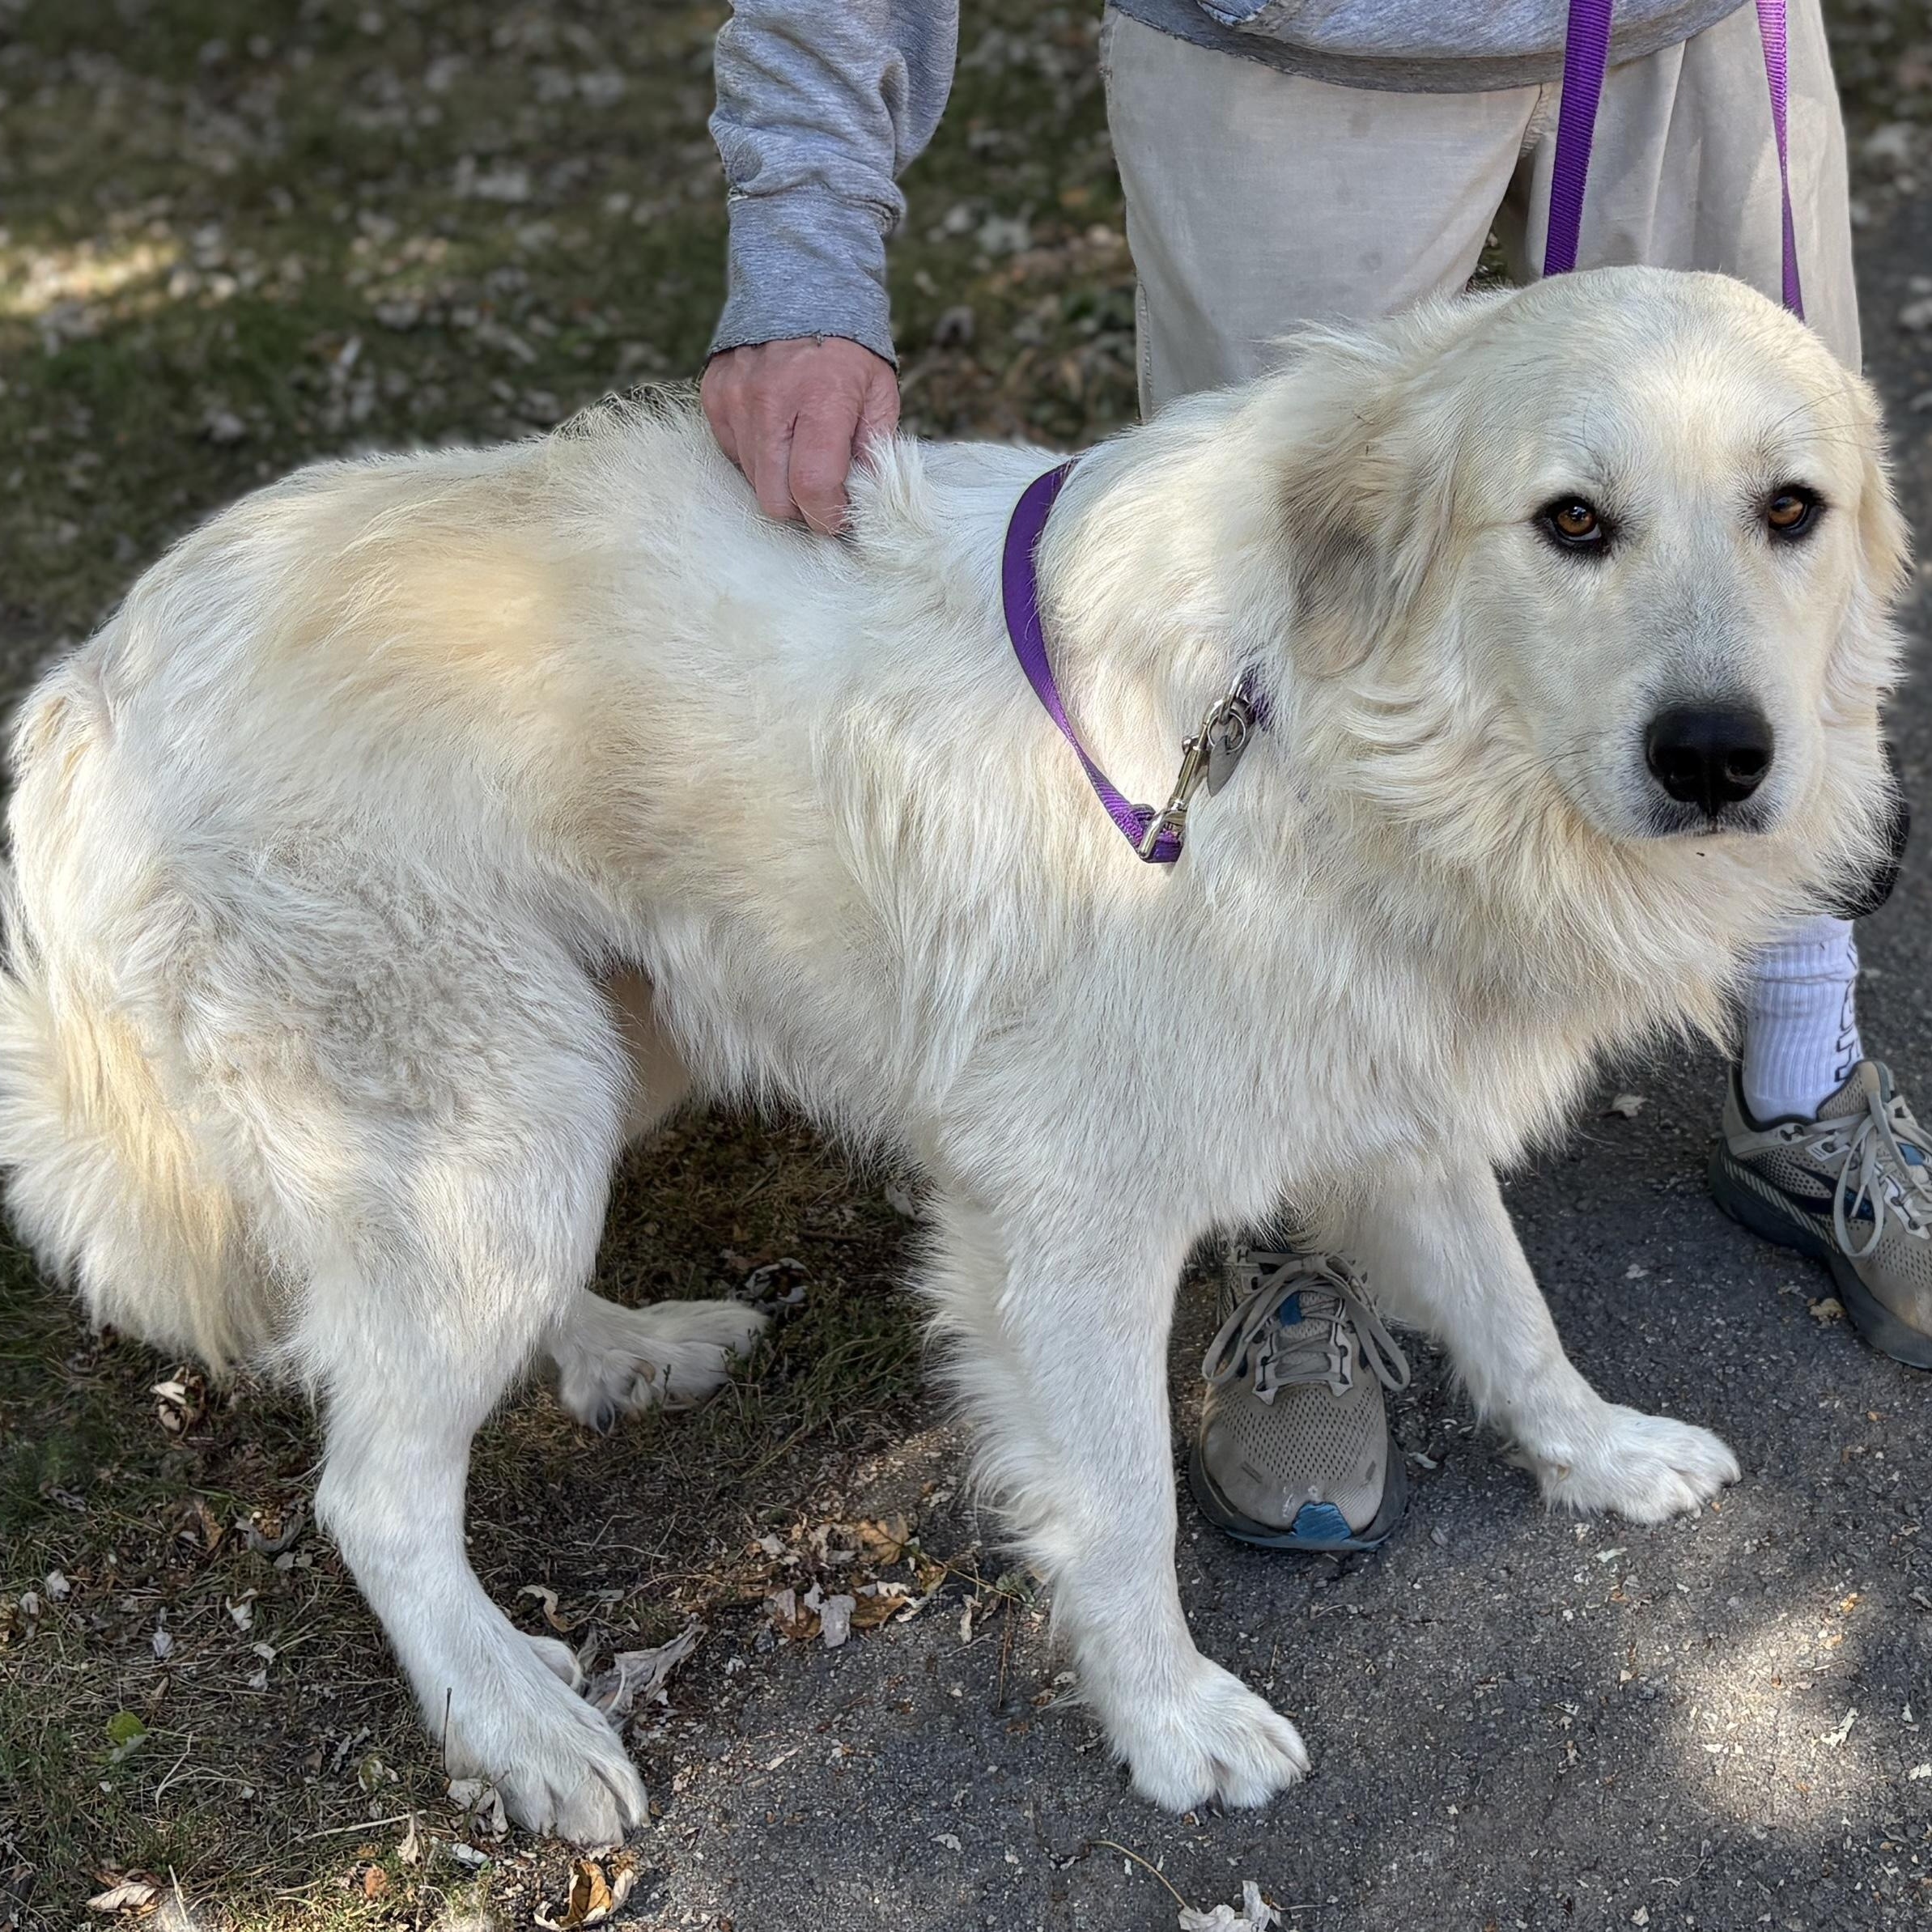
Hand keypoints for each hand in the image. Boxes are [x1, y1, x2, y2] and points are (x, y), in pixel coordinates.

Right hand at [701, 336, 898, 533]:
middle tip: (822, 494)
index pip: (813, 486)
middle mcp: (770, 400)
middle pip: (775, 497)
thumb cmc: (848, 349)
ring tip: (801, 454)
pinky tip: (778, 433)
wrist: (801, 286)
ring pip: (752, 481)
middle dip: (802, 509)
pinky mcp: (714, 397)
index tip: (840, 519)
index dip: (828, 516)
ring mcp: (735, 399)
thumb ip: (874, 451)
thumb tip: (866, 502)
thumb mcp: (880, 395)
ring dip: (780, 482)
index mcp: (820, 399)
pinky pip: (733, 454)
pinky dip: (757, 457)